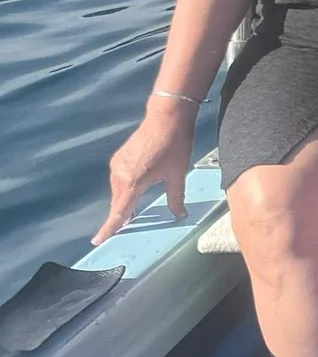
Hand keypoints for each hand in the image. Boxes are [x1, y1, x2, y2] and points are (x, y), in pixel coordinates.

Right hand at [95, 102, 196, 242]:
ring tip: (133, 211)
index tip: (97, 241)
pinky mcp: (118, 158)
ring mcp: (116, 165)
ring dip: (124, 201)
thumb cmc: (175, 145)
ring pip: (118, 192)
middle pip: (117, 203)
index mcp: (132, 182)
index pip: (119, 212)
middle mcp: (119, 175)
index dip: (109, 228)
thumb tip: (180, 214)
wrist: (167, 116)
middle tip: (123, 230)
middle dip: (120, 216)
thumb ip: (176, 197)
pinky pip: (118, 180)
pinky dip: (124, 188)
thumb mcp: (178, 174)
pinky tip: (134, 190)